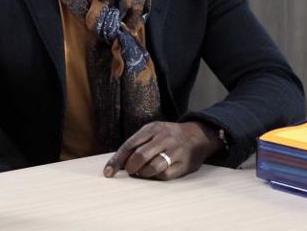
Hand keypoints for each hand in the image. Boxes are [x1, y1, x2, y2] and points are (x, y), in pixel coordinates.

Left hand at [103, 121, 222, 179]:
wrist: (198, 135)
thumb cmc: (167, 135)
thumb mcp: (152, 131)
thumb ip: (136, 144)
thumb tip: (118, 163)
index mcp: (152, 128)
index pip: (129, 145)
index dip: (117, 160)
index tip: (108, 172)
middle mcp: (164, 138)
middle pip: (140, 156)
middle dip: (130, 167)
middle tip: (129, 172)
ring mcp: (175, 151)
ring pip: (152, 167)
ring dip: (142, 173)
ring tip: (141, 172)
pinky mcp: (184, 164)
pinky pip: (165, 175)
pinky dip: (155, 177)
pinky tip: (154, 174)